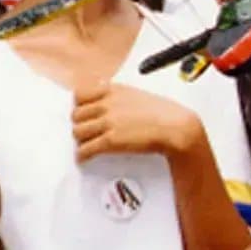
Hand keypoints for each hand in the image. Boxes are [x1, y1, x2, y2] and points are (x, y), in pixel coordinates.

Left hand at [72, 81, 201, 161]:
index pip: (80, 94)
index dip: (79, 105)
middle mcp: (108, 104)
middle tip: (87, 131)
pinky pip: (84, 150)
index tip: (83, 112)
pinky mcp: (109, 141)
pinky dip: (82, 156)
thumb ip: (117, 94)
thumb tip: (103, 96)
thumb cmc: (162, 112)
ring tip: (88, 144)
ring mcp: (108, 122)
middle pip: (76, 115)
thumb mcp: (137, 94)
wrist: (174, 127)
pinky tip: (85, 158)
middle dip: (81, 124)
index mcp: (114, 91)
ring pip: (77, 132)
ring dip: (81, 140)